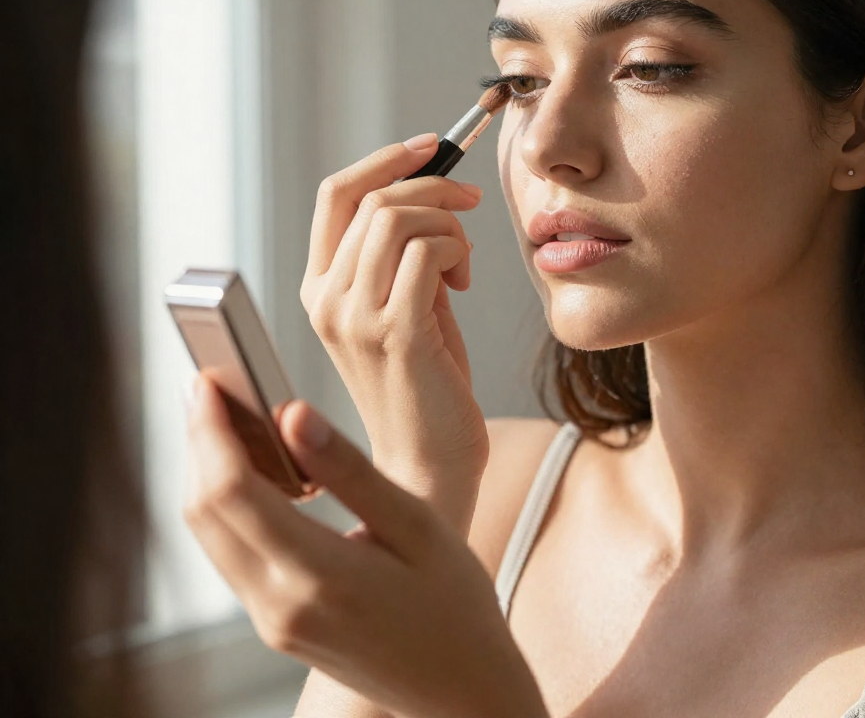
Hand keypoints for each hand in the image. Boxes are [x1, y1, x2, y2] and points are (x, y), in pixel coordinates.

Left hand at [184, 376, 547, 717]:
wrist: (462, 689)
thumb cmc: (455, 603)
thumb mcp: (416, 524)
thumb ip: (349, 468)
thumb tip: (292, 413)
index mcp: (319, 576)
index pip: (232, 490)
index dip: (210, 429)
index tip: (208, 381)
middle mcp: (281, 606)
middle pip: (205, 512)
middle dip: (199, 443)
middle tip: (210, 389)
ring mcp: (273, 623)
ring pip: (210, 535)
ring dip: (208, 472)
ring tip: (228, 419)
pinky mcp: (277, 626)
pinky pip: (231, 557)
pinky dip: (228, 506)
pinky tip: (255, 473)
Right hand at [300, 135, 487, 533]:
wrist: (429, 464)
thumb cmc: (426, 381)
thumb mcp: (404, 304)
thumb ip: (403, 254)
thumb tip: (434, 187)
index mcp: (319, 287)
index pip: (336, 194)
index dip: (385, 160)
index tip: (431, 148)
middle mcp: (326, 298)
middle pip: (373, 197)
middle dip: (432, 186)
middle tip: (469, 204)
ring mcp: (355, 317)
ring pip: (399, 218)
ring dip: (448, 223)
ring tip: (464, 262)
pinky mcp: (396, 333)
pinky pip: (428, 252)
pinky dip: (457, 250)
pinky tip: (464, 284)